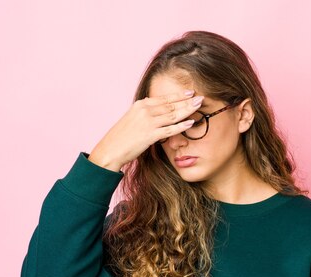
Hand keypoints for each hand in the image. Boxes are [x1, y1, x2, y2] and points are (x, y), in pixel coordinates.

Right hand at [88, 91, 203, 171]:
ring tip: (199, 105)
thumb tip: (159, 115)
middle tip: (200, 97)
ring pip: (172, 114)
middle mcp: (145, 110)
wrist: (110, 150)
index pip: (164, 98)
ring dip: (187, 110)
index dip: (178, 95)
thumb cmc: (121, 138)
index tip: (190, 92)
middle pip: (171, 104)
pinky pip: (169, 129)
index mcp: (140, 105)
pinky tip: (191, 123)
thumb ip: (146, 115)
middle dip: (187, 101)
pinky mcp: (149, 135)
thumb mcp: (133, 120)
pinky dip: (181, 126)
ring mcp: (147, 122)